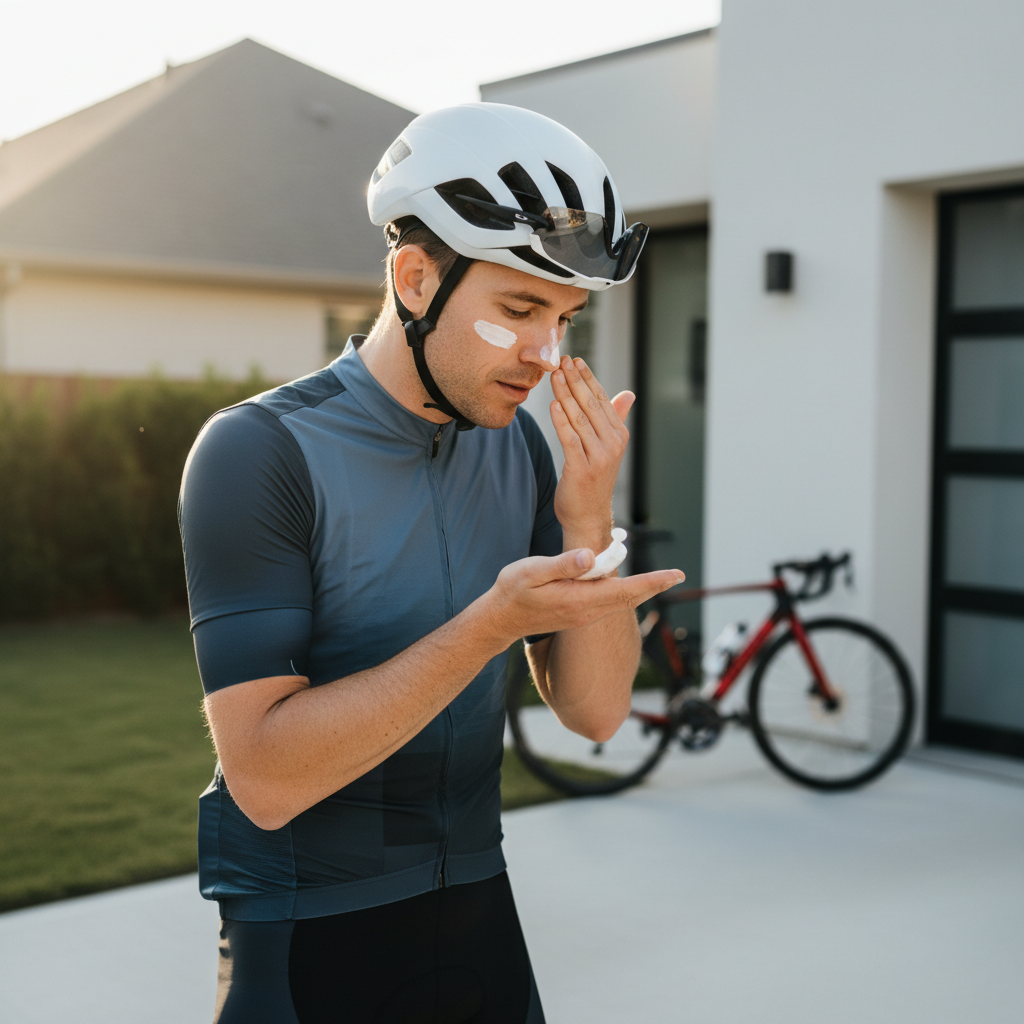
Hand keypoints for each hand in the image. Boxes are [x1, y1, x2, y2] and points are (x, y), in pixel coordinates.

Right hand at [483, 547, 683, 646]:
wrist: (500, 620)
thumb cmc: (512, 592)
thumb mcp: (532, 571)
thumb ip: (562, 564)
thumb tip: (589, 556)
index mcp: (579, 600)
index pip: (625, 590)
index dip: (652, 581)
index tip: (675, 575)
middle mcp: (587, 612)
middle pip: (629, 598)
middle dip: (655, 586)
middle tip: (678, 575)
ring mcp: (584, 616)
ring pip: (621, 601)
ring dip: (642, 589)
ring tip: (661, 578)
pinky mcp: (579, 615)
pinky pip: (609, 603)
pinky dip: (625, 593)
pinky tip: (630, 585)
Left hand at [549, 356, 633, 548]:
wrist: (587, 516)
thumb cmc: (593, 480)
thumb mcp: (607, 448)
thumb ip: (615, 419)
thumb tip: (628, 394)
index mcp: (619, 435)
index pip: (602, 400)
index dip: (588, 378)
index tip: (575, 360)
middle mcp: (612, 444)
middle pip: (590, 405)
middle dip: (575, 380)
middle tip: (562, 360)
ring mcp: (598, 457)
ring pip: (579, 418)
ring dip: (565, 395)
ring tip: (554, 376)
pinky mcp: (582, 469)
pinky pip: (570, 439)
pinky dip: (561, 420)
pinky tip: (553, 404)